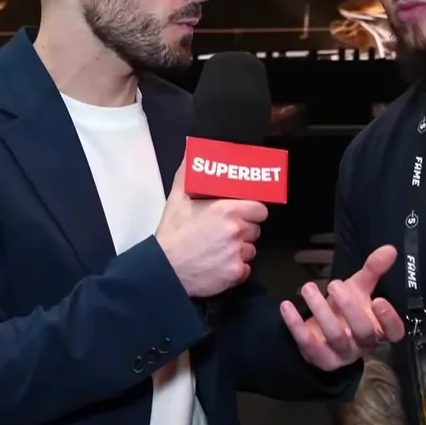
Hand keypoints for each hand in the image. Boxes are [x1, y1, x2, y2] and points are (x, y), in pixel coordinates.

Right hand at [156, 160, 268, 297]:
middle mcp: (237, 231)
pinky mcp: (235, 274)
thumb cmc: (172, 232)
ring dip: (241, 250)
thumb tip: (190, 150)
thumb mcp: (177, 198)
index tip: (244, 213)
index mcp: (228, 210)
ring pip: (251, 250)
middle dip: (245, 230)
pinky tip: (221, 265)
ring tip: (222, 249)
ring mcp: (237, 254)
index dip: (253, 211)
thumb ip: (188, 174)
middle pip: (256, 230)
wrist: (165, 269)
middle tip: (229, 231)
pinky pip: (245, 269)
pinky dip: (236, 268)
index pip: (260, 209)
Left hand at [279, 245, 405, 370]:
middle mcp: (363, 344)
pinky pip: (308, 344)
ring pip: (336, 336)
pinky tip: (287, 306)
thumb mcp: (359, 288)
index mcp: (379, 328)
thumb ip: (374, 270)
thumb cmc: (345, 310)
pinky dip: (296, 325)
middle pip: (363, 331)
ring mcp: (342, 355)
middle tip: (334, 284)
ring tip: (308, 288)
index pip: (394, 331)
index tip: (378, 300)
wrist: (321, 336)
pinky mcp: (320, 359)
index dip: (389, 319)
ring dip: (321, 310)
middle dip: (349, 307)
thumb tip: (390, 248)